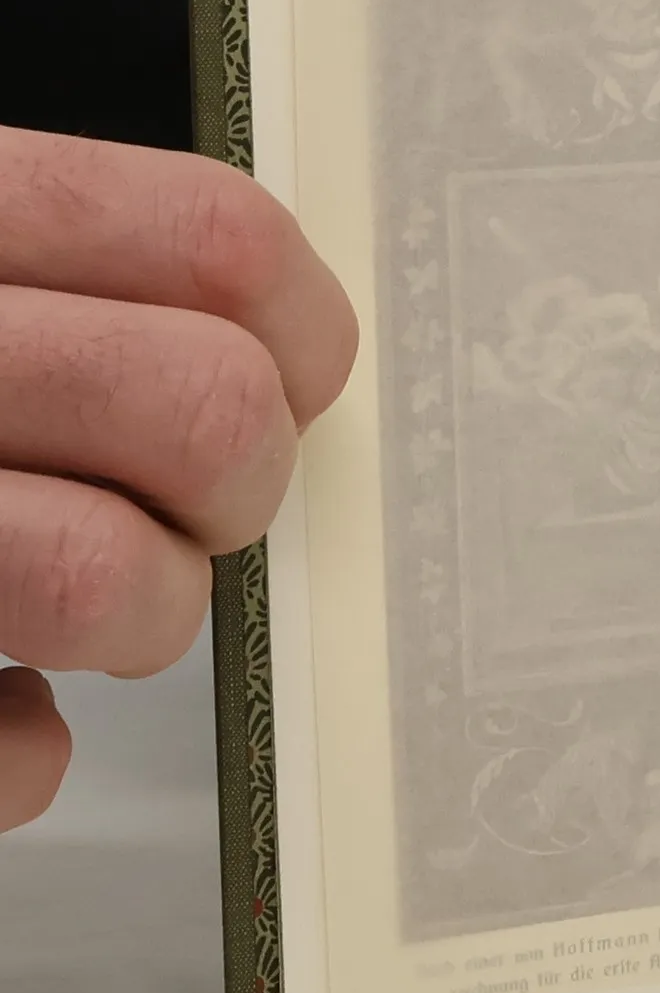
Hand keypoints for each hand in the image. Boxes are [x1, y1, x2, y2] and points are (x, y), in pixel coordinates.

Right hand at [0, 125, 356, 831]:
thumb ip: (58, 286)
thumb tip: (269, 369)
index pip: (216, 241)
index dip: (298, 332)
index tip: (288, 382)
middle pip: (206, 411)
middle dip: (236, 486)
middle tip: (188, 507)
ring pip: (119, 582)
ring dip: (143, 617)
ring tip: (78, 605)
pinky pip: (4, 749)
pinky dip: (15, 751)